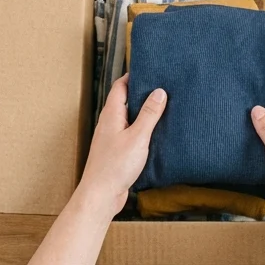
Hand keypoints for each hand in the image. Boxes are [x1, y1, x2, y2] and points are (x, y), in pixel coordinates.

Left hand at [77, 75, 165, 215]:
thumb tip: (159, 91)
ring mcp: (112, 137)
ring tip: (163, 108)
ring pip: (129, 118)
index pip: (120, 86)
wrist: (101, 196)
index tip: (149, 69)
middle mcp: (110, 123)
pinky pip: (131, 133)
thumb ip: (149, 114)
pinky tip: (155, 134)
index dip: (133, 76)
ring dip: (143, 113)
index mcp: (111, 114)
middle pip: (125, 100)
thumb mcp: (138, 137)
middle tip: (162, 87)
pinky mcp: (117, 151)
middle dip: (142, 93)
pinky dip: (142, 130)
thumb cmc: (114, 166)